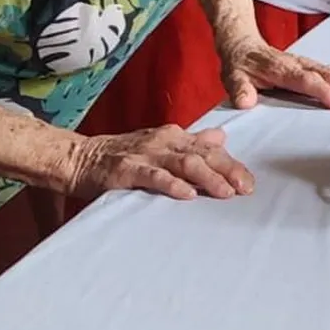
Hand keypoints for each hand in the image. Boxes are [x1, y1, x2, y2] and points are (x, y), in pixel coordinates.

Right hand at [67, 124, 253, 202]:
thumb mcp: (160, 143)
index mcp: (173, 136)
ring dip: (207, 177)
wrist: (80, 157)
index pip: (209, 149)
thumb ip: (191, 142)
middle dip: (227, 170)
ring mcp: (145, 154)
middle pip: (202, 154)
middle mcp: (163, 141)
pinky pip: (153, 176)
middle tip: (246, 188)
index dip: (231, 164)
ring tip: (225, 192)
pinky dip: (171, 184)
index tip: (249, 181)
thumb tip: (221, 138)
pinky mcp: (127, 169)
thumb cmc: (123, 155)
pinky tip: (186, 194)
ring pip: (183, 163)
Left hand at [218, 33, 329, 111]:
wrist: (243, 44)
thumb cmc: (241, 64)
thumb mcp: (233, 77)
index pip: (305, 80)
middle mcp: (298, 64)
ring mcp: (308, 64)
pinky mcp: (313, 66)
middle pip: (327, 75)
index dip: (322, 90)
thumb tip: (245, 100)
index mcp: (281, 69)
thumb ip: (239, 89)